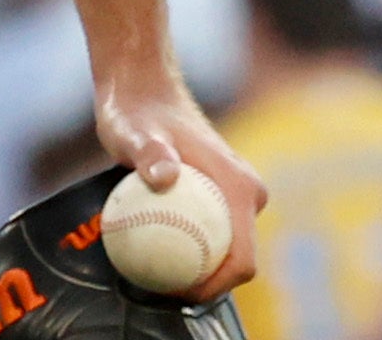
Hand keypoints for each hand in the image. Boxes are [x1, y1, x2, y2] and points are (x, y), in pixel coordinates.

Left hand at [96, 77, 264, 298]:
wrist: (142, 87)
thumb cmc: (137, 109)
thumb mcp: (135, 132)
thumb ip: (149, 151)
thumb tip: (164, 176)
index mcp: (240, 188)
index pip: (243, 258)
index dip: (217, 287)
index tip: (180, 293)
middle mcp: (246, 194)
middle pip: (237, 259)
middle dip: (207, 284)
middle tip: (161, 290)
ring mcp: (234, 196)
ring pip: (223, 248)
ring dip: (197, 268)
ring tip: (155, 279)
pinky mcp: (218, 195)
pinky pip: (208, 233)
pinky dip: (187, 248)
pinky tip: (151, 256)